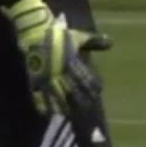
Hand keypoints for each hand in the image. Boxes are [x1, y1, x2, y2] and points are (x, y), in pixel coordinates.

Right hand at [1, 0, 112, 116]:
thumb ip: (93, 41)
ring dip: (62, 105)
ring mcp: (47, 76)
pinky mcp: (36, 78)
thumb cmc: (59, 35)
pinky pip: (39, 94)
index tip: (97, 93)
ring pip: (56, 94)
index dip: (91, 86)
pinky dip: (43, 104)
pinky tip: (47, 112)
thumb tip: (111, 42)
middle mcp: (60, 71)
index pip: (84, 77)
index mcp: (72, 61)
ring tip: (68, 115)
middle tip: (85, 109)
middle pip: (71, 89)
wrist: (35, 31)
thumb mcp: (77, 36)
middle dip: (78, 99)